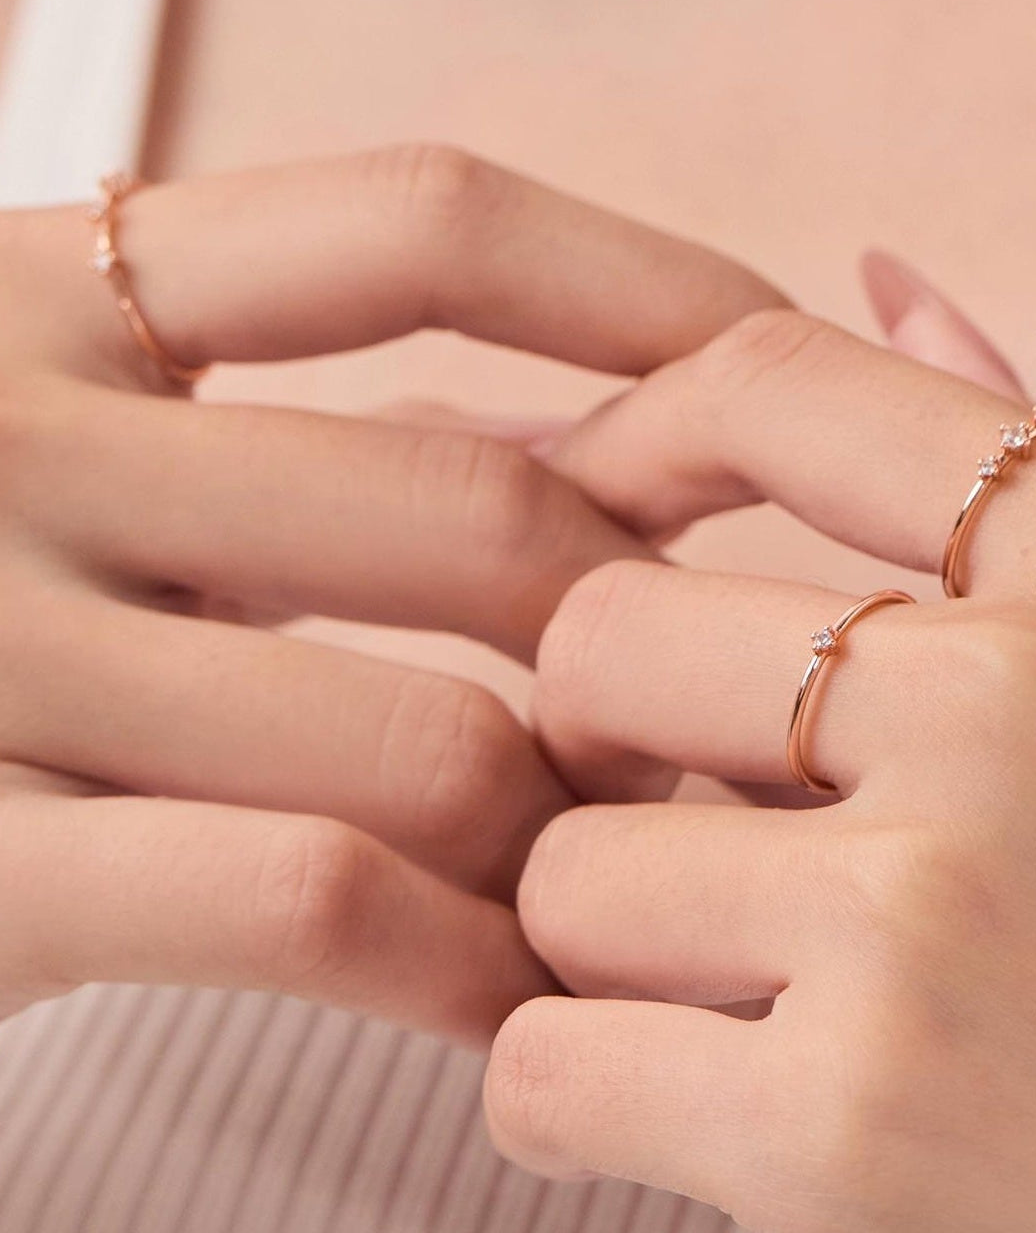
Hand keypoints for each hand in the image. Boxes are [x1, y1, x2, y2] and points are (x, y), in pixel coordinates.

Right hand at [0, 146, 778, 1041]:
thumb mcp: (36, 433)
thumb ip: (249, 420)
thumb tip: (555, 454)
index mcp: (47, 304)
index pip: (419, 232)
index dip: (636, 298)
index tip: (763, 379)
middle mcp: (16, 447)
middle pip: (471, 513)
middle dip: (640, 641)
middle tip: (714, 728)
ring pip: (425, 732)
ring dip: (573, 829)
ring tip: (627, 886)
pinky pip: (305, 898)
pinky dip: (453, 962)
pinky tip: (503, 999)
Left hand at [484, 302, 1035, 1232]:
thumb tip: (885, 277)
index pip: (771, 390)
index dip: (623, 438)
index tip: (579, 510)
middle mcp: (1025, 708)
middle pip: (602, 648)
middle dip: (600, 762)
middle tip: (673, 853)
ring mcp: (935, 918)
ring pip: (564, 877)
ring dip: (599, 962)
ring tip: (719, 1019)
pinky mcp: (860, 1140)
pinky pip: (548, 1070)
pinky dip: (561, 1111)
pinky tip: (650, 1131)